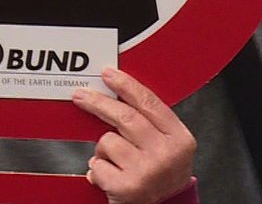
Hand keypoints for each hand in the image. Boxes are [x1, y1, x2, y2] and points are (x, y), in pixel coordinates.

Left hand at [74, 68, 194, 203]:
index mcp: (179, 138)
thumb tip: (118, 98)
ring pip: (108, 141)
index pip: (150, 103)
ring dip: (103, 151)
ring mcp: (147, 170)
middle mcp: (165, 153)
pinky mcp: (126, 187)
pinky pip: (97, 165)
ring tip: (115, 162)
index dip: (127, 86)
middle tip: (82, 95)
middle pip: (125, 117)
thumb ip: (153, 125)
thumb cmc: (163, 179)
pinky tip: (111, 177)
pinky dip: (97, 171)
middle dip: (100, 103)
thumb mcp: (170, 148)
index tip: (109, 75)